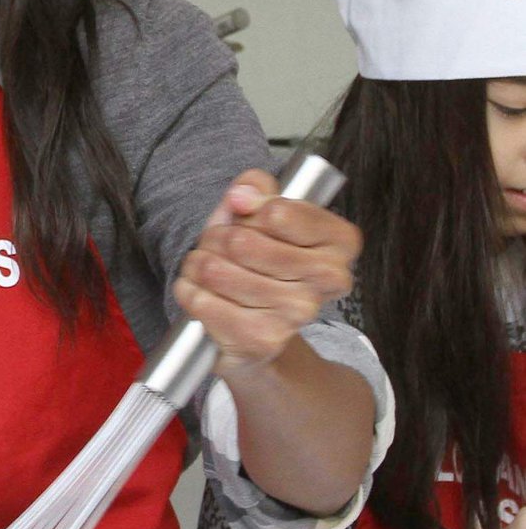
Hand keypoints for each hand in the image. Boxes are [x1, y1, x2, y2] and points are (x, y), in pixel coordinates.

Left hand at [173, 170, 360, 376]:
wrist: (254, 325)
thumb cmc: (256, 259)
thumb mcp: (256, 212)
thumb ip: (253, 188)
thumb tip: (242, 195)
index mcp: (338, 240)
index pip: (277, 211)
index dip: (249, 210)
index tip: (250, 218)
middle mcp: (329, 279)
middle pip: (241, 241)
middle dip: (216, 239)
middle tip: (222, 247)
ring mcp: (298, 313)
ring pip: (216, 270)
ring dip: (199, 265)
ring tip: (211, 269)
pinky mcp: (263, 340)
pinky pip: (201, 301)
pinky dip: (190, 292)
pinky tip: (203, 293)